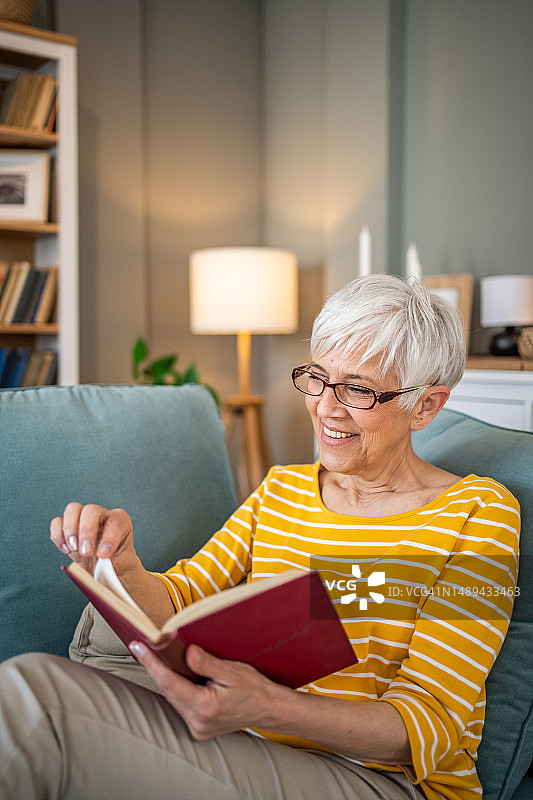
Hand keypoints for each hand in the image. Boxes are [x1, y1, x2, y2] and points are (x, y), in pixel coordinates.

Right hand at [50, 502, 138, 576]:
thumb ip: (114, 563)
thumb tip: (100, 561)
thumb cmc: (117, 563)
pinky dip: (58, 535)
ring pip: (73, 509)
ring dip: (70, 529)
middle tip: (86, 552)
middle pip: (91, 510)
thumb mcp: (123, 564)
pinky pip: (57, 522)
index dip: (109, 538)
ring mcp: (83, 518)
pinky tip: (66, 550)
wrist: (106, 567)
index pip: (115, 522)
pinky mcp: (68, 528)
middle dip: (87, 531)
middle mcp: (102, 515)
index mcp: (120, 521)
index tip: (103, 555)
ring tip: (73, 548)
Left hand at [129, 642, 288, 739]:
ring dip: (166, 678)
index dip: (151, 662)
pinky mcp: (199, 728)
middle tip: (143, 646)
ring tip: (157, 656)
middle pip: (168, 690)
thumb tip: (187, 653)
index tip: (138, 647)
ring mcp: (197, 728)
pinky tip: (177, 674)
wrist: (268, 709)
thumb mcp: (233, 671)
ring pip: (173, 698)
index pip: (169, 682)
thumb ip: (207, 664)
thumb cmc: (254, 688)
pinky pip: (181, 704)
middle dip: (156, 667)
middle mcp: (197, 722)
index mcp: (205, 707)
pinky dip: (177, 688)